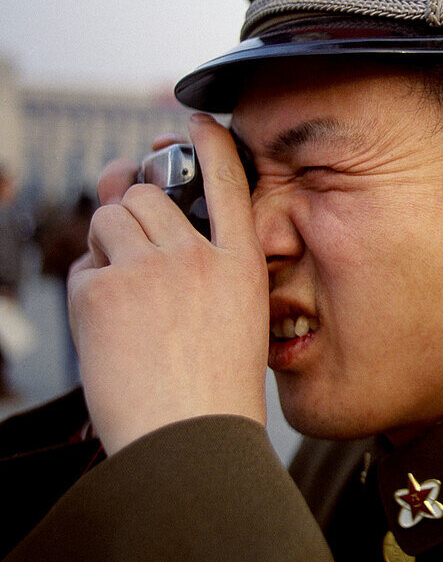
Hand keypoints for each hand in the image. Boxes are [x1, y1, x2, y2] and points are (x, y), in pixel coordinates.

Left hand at [68, 114, 268, 454]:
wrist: (190, 438)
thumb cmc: (213, 392)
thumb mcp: (238, 321)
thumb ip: (207, 273)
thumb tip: (152, 231)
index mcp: (240, 264)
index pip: (229, 182)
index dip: (209, 144)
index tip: (195, 124)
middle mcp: (198, 256)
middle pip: (147, 197)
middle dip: (129, 212)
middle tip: (124, 238)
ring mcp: (150, 269)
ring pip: (109, 219)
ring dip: (105, 244)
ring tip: (119, 290)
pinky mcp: (103, 291)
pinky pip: (82, 267)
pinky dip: (87, 289)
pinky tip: (108, 327)